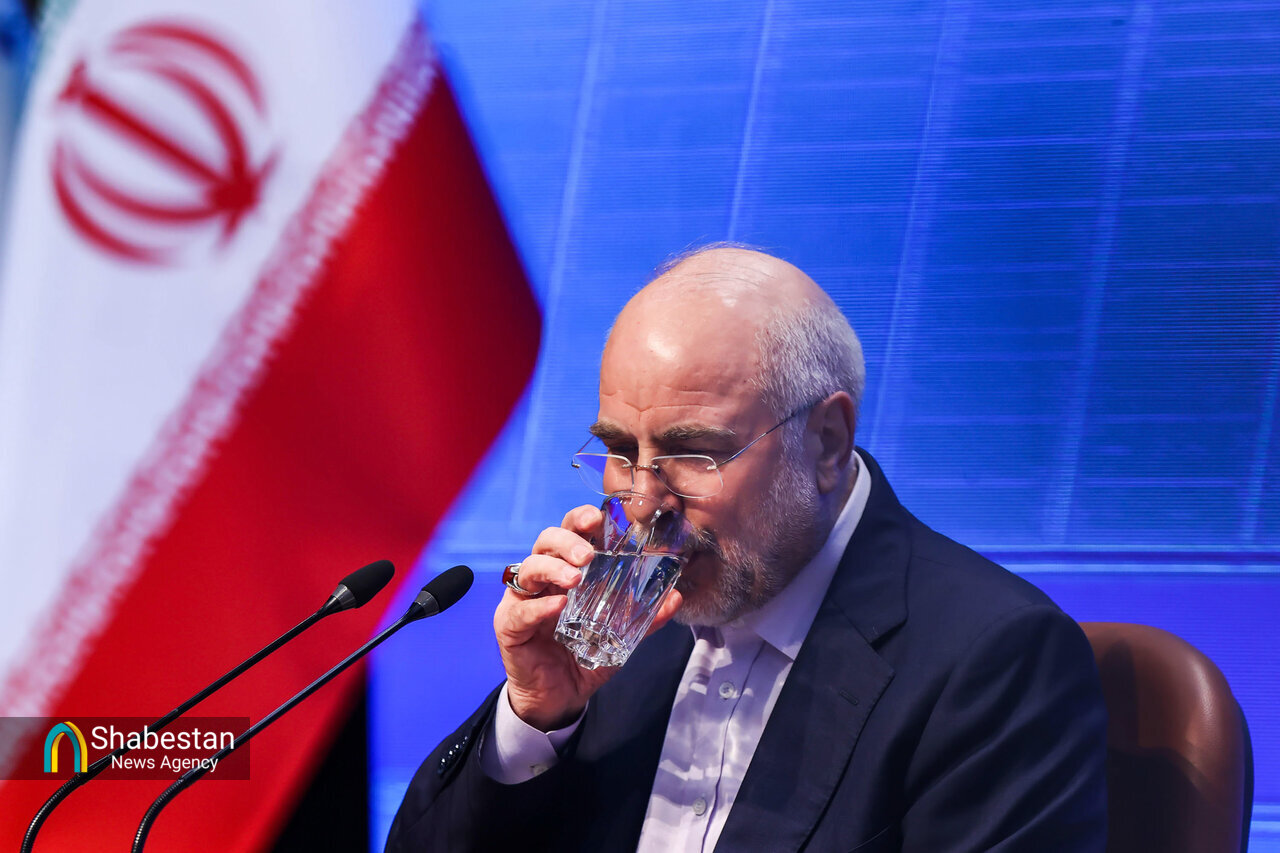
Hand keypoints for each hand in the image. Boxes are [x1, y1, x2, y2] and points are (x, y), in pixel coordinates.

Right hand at [495, 504, 683, 730]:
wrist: (559, 698)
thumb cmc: (583, 657)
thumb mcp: (619, 637)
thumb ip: (644, 619)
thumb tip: (676, 598)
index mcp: (567, 571)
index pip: (570, 534)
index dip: (580, 520)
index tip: (598, 517)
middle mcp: (542, 580)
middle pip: (545, 542)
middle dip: (566, 541)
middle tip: (588, 554)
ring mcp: (523, 601)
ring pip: (527, 568)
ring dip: (552, 568)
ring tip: (575, 579)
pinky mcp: (509, 627)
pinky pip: (520, 611)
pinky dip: (539, 607)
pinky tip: (557, 607)